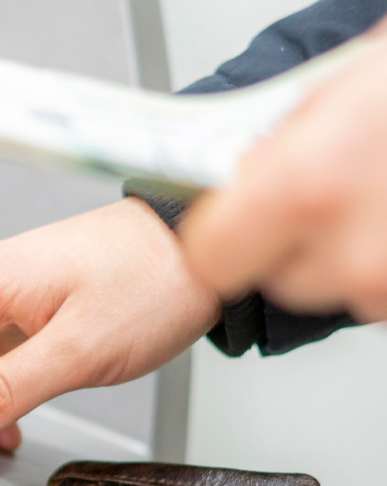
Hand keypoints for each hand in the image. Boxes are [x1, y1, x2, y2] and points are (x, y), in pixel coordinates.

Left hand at [182, 33, 386, 321]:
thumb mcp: (323, 99)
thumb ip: (264, 155)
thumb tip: (225, 184)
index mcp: (305, 190)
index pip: (211, 261)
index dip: (218, 240)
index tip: (226, 225)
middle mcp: (351, 254)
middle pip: (277, 281)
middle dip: (285, 247)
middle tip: (316, 200)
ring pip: (333, 290)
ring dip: (340, 257)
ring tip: (372, 199)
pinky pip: (377, 291)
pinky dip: (380, 262)